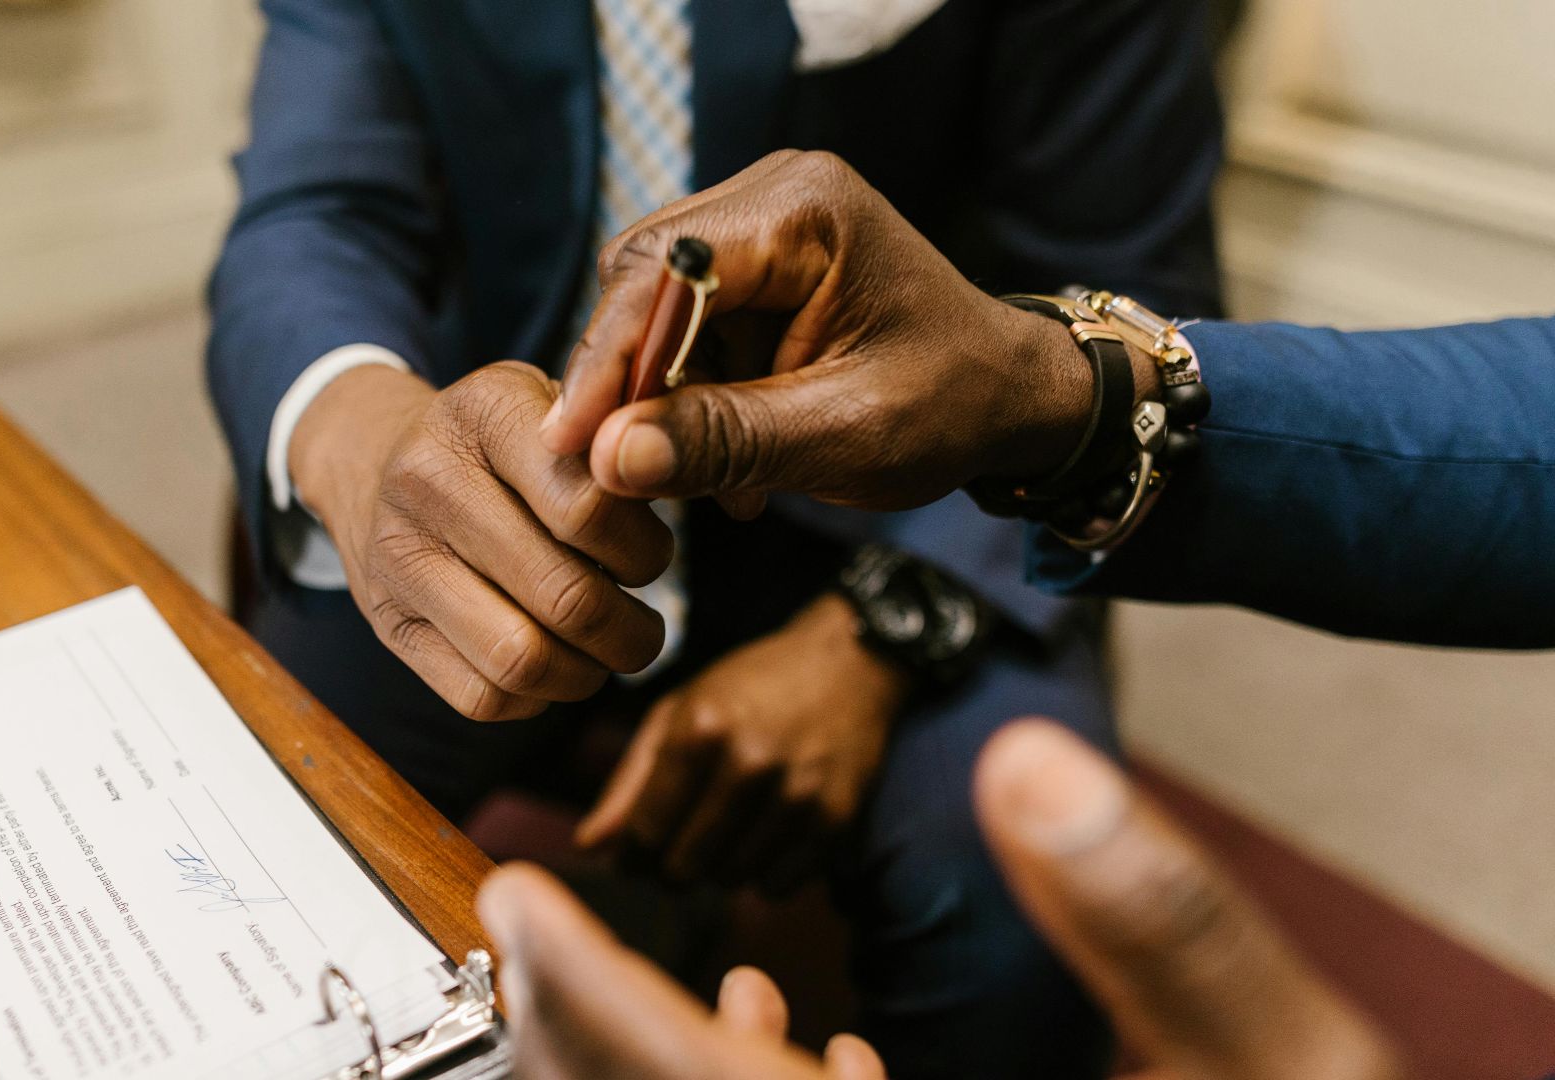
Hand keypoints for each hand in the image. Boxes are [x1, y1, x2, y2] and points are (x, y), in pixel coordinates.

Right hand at [291, 362, 672, 720]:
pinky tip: (551, 664)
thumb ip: (626, 442)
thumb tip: (694, 481)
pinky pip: (482, 698)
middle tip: (645, 628)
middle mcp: (429, 480)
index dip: (643, 553)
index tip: (649, 557)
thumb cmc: (508, 445)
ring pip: (521, 660)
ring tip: (602, 652)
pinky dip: (535, 698)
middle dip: (630, 631)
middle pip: (566, 597)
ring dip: (586, 674)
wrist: (382, 464)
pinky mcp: (387, 623)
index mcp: (487, 413)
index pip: (589, 510)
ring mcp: (398, 557)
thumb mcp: (564, 411)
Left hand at [477, 721, 1406, 1079]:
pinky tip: (798, 1038)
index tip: (516, 888)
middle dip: (590, 1016)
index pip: (690, 1077)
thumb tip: (1043, 775)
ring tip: (667, 965)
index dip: (590, 980)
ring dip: (663, 1046)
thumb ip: (1157, 923)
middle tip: (540, 914)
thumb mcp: (1278, 1062)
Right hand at [539, 150, 1135, 511]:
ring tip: (696, 477)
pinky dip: (687, 393)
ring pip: (651, 308)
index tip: (569, 444)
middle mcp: (774, 194)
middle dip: (626, 381)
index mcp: (805, 211)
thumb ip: (726, 442)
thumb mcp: (844, 435)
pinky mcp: (753, 265)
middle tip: (611, 470)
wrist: (1010, 396)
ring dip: (659, 395)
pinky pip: (683, 325)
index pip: (664, 272)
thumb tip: (608, 460)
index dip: (608, 360)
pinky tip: (721, 455)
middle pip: (642, 280)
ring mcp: (760, 224)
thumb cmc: (952, 407)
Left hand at [575, 593, 902, 891]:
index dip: (632, 856)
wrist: (847, 664)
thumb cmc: (749, 687)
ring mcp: (797, 794)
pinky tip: (765, 836)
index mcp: (699, 730)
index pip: (645, 833)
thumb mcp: (678, 713)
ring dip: (720, 869)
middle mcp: (748, 764)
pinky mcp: (836, 819)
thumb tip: (588, 848)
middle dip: (673, 867)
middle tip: (680, 847)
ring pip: (731, 881)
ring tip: (727, 831)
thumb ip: (629, 783)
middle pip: (685, 867)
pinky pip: (778, 886)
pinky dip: (764, 874)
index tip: (634, 858)